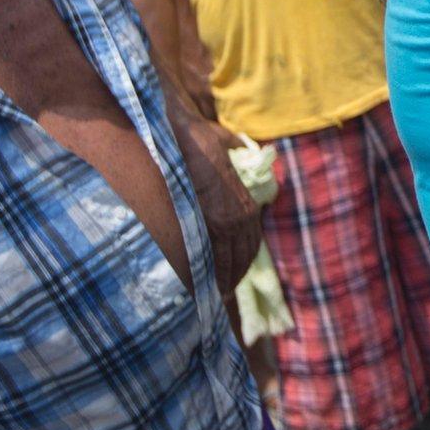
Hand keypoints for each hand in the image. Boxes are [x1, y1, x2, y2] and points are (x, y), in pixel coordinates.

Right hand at [173, 114, 263, 295]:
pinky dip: (210, 274)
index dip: (243, 260)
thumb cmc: (199, 137)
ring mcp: (224, 220)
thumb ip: (235, 149)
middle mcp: (239, 215)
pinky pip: (211, 256)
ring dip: (222, 280)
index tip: (235, 272)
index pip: (251, 241)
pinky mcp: (206, 222)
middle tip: (222, 291)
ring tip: (212, 295)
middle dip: (233, 275)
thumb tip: (240, 147)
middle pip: (242, 256)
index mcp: (245, 203)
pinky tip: (203, 286)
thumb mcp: (226, 143)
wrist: (179, 133)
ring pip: (228, 261)